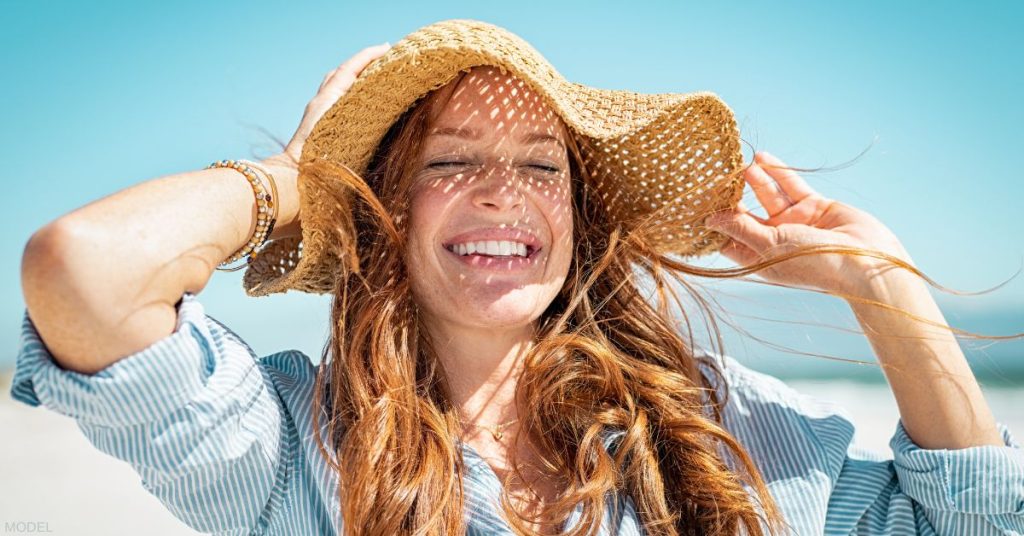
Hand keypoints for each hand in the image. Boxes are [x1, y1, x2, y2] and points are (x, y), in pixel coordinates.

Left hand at [282, 42, 390, 162]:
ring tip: (376, 79)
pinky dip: (349, 94)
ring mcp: (317, 113)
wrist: (293, 177)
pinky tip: (361, 104)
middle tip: (384, 60)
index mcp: (328, 100)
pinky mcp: (317, 126)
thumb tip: (370, 93)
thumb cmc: (316, 160)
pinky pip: (335, 101)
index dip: (367, 56)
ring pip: (336, 86)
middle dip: (361, 63)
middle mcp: (321, 102)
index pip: (348, 70)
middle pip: (341, 73)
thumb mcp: (337, 130)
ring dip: (354, 78)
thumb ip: (352, 113)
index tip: (387, 47)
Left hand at [705, 151, 913, 296]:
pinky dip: (777, 172)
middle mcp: (775, 240)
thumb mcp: (770, 245)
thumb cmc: (813, 262)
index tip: (696, 203)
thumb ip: (740, 228)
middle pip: (746, 214)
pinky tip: (762, 159)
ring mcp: (794, 222)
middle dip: (732, 196)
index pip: (728, 238)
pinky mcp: (813, 206)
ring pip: (768, 196)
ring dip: (754, 180)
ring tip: (739, 165)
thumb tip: (709, 219)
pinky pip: (790, 186)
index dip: (714, 221)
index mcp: (760, 258)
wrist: (865, 261)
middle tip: (714, 176)